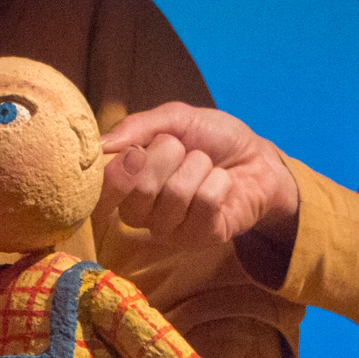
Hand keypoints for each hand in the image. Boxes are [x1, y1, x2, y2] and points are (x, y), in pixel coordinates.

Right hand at [99, 102, 298, 254]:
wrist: (257, 157)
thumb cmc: (211, 139)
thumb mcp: (175, 119)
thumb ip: (137, 126)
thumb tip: (101, 144)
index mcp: (125, 184)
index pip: (102, 186)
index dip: (122, 164)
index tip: (141, 147)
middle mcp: (139, 213)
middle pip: (139, 187)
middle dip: (168, 154)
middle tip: (182, 149)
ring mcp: (169, 230)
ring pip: (176, 193)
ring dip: (199, 166)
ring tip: (206, 166)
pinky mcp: (200, 238)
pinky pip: (204, 202)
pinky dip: (218, 181)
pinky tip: (221, 185)